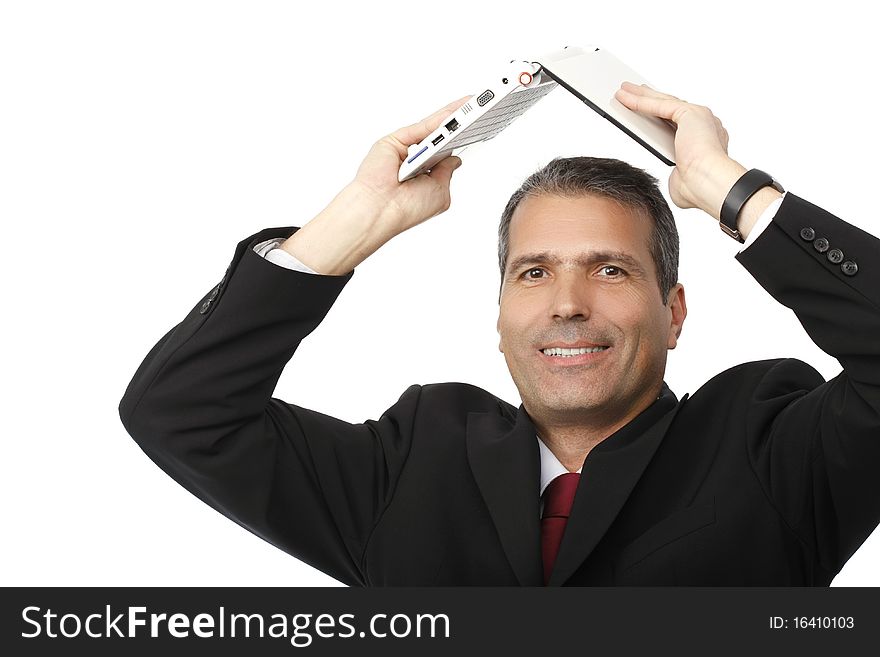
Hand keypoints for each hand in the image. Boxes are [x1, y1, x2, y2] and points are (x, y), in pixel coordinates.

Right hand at [280, 97, 468, 274]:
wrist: (380, 211)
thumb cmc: (406, 208)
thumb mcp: (439, 192)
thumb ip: (447, 173)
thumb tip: (455, 157)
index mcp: (425, 177)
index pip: (447, 154)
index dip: (464, 143)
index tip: (484, 130)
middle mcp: (415, 162)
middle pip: (441, 138)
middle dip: (462, 126)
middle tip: (485, 109)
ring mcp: (404, 150)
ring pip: (432, 130)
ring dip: (453, 117)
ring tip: (475, 104)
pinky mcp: (394, 141)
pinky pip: (421, 128)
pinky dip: (439, 120)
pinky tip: (456, 113)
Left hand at [614, 82, 748, 219]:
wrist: (709, 185)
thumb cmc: (699, 189)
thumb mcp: (682, 180)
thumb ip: (678, 173)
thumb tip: (676, 175)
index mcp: (705, 141)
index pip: (678, 125)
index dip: (660, 117)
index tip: (646, 112)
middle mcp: (705, 125)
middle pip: (670, 108)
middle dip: (650, 98)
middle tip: (633, 90)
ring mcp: (699, 117)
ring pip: (664, 102)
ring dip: (642, 95)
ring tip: (623, 89)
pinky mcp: (690, 113)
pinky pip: (659, 105)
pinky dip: (641, 101)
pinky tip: (625, 97)